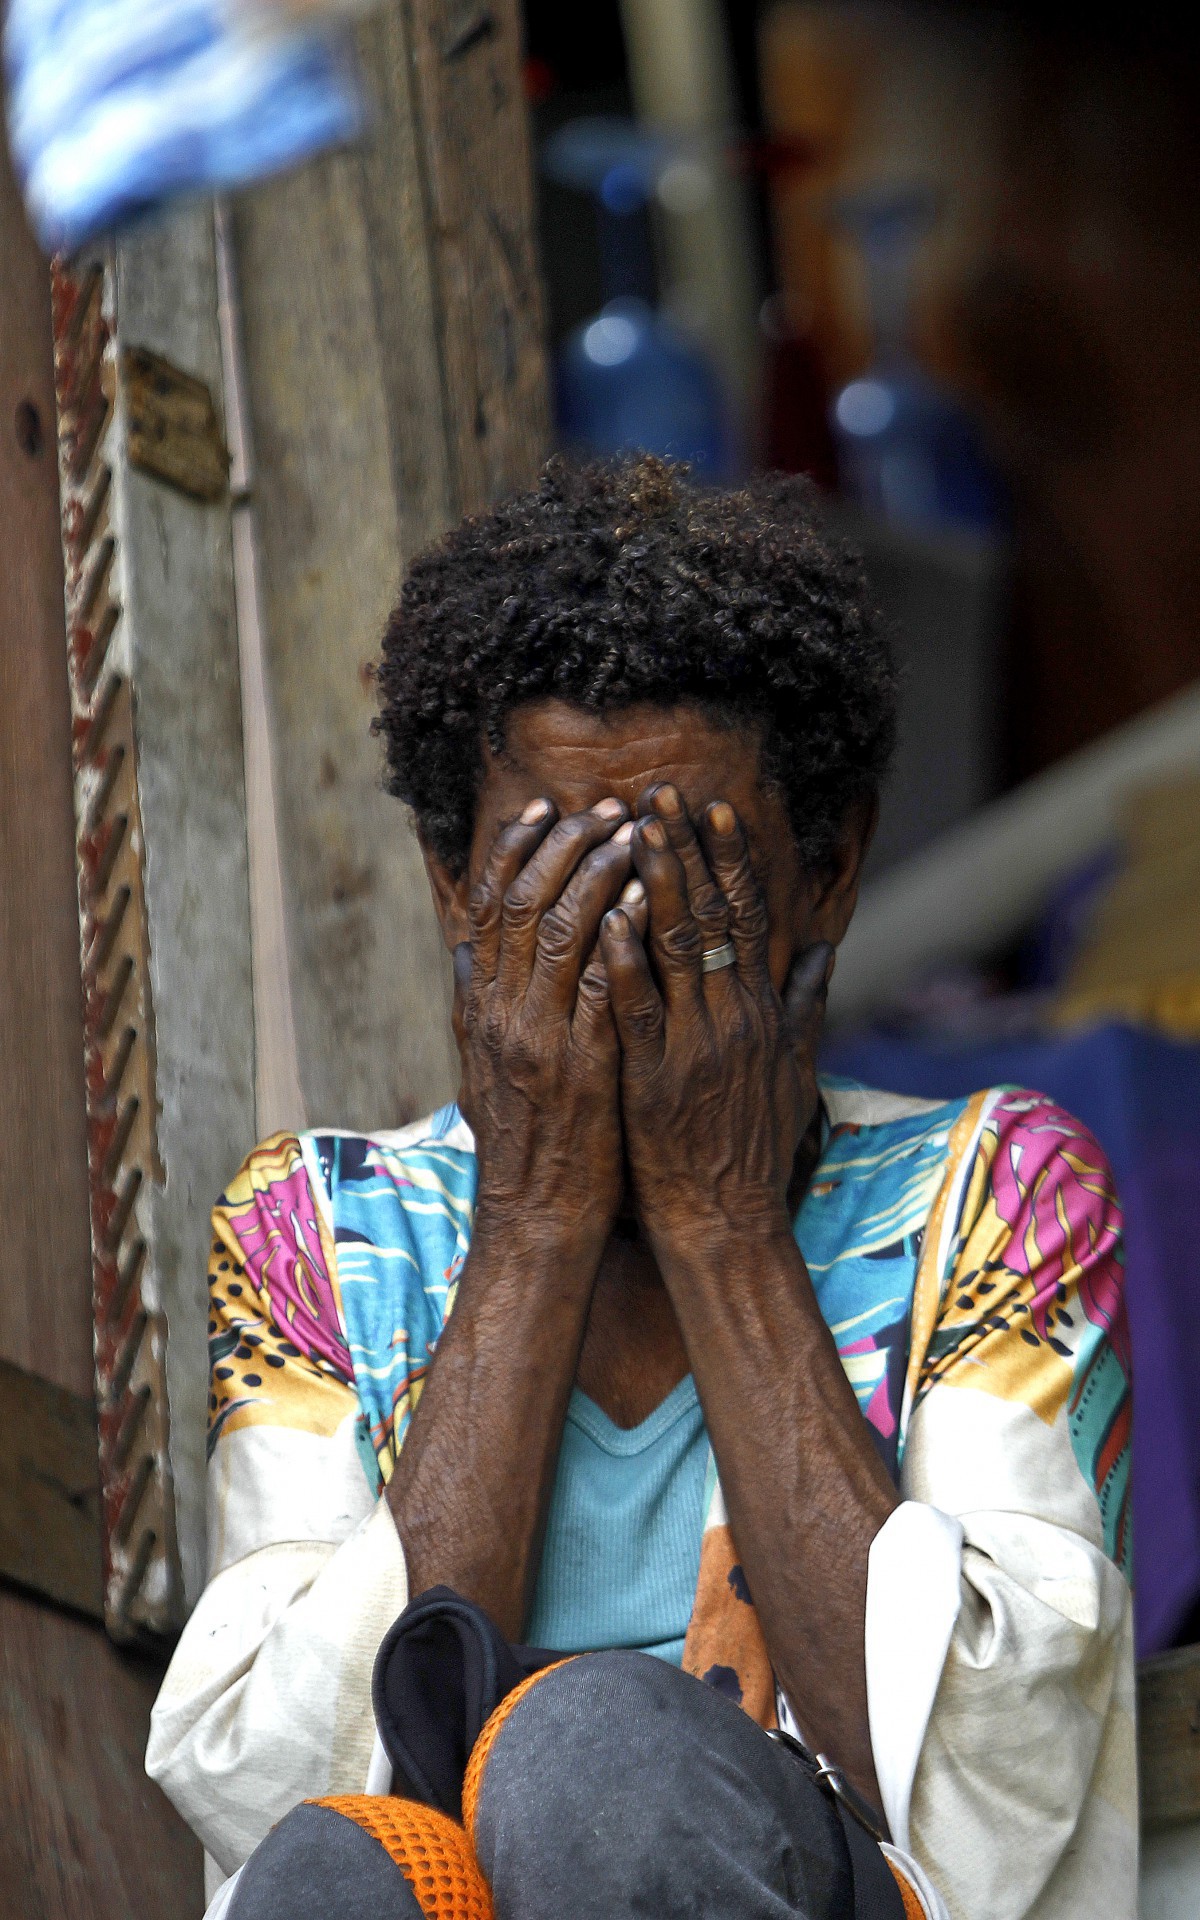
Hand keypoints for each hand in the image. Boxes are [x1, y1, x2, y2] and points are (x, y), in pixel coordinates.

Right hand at [455, 797, 642, 1262]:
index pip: (489, 905)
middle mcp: (501, 1013)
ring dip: (596, 875)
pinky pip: (599, 985)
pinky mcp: (580, 1066)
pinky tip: (648, 901)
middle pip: (523, 904)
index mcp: (480, 1006)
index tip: (545, 806)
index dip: (516, 848)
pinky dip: (619, 937)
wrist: (536, 1216)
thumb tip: (461, 948)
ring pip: (558, 932)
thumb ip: (475, 1002)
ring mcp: (538, 1037)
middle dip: (563, 846)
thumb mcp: (482, 1064)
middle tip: (603, 807)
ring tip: (632, 834)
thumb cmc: (524, 1140)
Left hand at [598, 787, 831, 1261]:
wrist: (727, 1221)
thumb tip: (825, 948)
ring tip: (632, 831)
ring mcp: (695, 1046)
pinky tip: (608, 918)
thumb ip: (807, 1005)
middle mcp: (734, 1018)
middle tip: (660, 795)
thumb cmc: (754, 1148)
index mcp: (762, 1011)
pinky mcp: (655, 1077)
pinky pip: (638, 1009)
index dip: (730, 862)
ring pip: (675, 951)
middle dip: (685, 852)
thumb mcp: (795, 1070)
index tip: (713, 811)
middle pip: (711, 918)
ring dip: (653, 885)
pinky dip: (624, 962)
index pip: (747, 919)